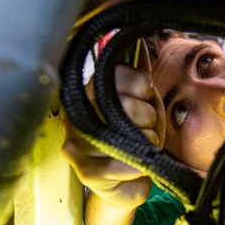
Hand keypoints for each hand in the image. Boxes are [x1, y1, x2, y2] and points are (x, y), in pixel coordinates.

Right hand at [61, 43, 164, 212]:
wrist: (124, 183)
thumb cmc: (131, 138)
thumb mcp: (140, 103)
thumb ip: (138, 75)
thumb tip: (139, 42)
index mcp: (88, 92)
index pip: (116, 73)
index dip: (142, 85)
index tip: (145, 96)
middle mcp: (76, 115)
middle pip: (124, 105)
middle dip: (148, 118)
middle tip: (145, 128)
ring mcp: (77, 144)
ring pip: (126, 137)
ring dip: (146, 143)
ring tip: (140, 147)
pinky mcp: (86, 172)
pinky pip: (124, 164)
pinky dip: (139, 166)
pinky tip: (136, 166)